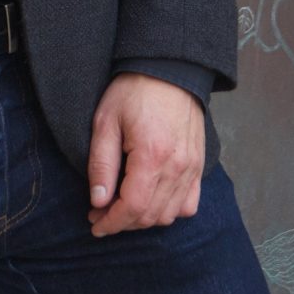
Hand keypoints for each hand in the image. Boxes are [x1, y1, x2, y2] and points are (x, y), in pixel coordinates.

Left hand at [86, 73, 204, 236]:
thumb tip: (98, 201)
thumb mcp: (106, 122)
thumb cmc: (134, 92)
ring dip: (144, 219)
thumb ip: (101, 164)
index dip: (111, 222)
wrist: (169, 69)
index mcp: (152, 155)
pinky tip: (152, 202)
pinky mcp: (198, 164)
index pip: (133, 207)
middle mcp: (177, 166)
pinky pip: (189, 203)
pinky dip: (170, 211)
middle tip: (101, 214)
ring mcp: (192, 167)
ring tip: (123, 208)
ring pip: (169, 214)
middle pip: (150, 215)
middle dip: (123, 222)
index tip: (95, 224)